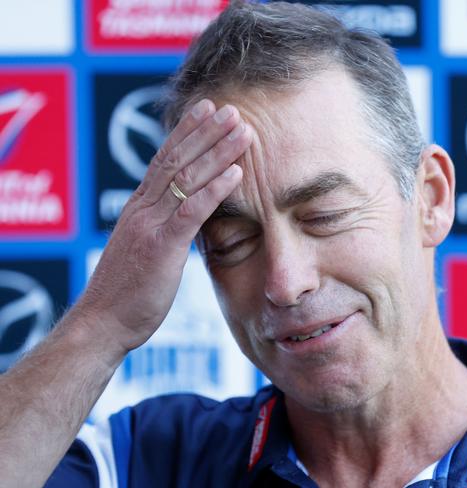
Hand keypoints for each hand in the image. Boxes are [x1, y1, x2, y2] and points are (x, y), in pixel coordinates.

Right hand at [78, 99, 251, 353]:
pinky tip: (237, 173)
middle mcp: (143, 208)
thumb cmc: (127, 292)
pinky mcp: (161, 246)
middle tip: (231, 109)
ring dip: (218, 152)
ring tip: (243, 130)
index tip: (207, 110)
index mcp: (139, 208)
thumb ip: (162, 228)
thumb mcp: (145, 250)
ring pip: (187, 178)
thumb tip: (184, 219)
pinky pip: (191, 211)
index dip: (187, 132)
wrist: (102, 323)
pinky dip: (215, 190)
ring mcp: (150, 225)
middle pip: (177, 160)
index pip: (164, 159)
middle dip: (206, 132)